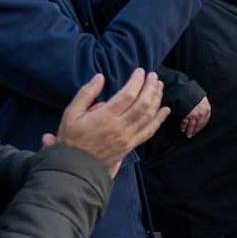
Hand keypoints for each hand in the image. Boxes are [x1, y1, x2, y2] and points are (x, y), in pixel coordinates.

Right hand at [44, 71, 169, 176]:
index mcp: (105, 117)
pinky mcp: (131, 145)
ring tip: (159, 86)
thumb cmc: (72, 138)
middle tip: (153, 76)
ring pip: (149, 116)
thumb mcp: (71, 113)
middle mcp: (120, 126)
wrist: (76, 166)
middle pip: (143, 104)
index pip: (127, 94)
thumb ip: (86, 93)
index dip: (136, 81)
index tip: (140, 71)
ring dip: (157, 99)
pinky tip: (165, 109)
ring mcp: (128, 137)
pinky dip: (159, 119)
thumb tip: (100, 77)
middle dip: (151, 87)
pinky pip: (150, 131)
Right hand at [181, 96, 211, 138]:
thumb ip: (202, 106)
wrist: (184, 89)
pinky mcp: (188, 115)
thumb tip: (201, 113)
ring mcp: (195, 114)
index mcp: (207, 108)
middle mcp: (202, 112)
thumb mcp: (201, 98)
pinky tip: (183, 129)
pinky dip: (184, 126)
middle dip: (196, 130)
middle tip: (192, 134)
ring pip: (193, 125)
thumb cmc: (192, 92)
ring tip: (188, 135)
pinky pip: (186, 123)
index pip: (205, 120)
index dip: (201, 126)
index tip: (198, 129)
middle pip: (199, 124)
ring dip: (190, 131)